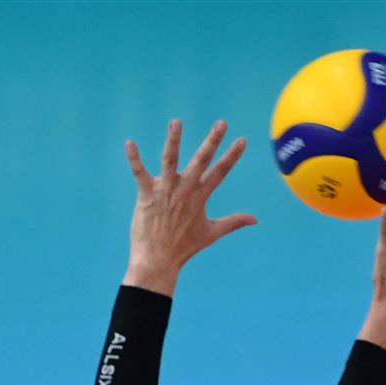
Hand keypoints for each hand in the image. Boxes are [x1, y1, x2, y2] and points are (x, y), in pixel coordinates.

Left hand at [122, 119, 255, 295]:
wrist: (157, 261)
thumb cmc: (183, 248)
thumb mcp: (211, 233)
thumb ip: (234, 222)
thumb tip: (256, 220)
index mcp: (200, 197)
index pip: (220, 173)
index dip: (232, 156)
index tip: (242, 140)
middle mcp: (184, 191)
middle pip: (200, 161)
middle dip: (212, 141)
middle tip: (221, 123)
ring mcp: (165, 192)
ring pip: (170, 161)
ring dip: (173, 141)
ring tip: (176, 122)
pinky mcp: (147, 196)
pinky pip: (140, 173)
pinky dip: (134, 159)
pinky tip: (129, 143)